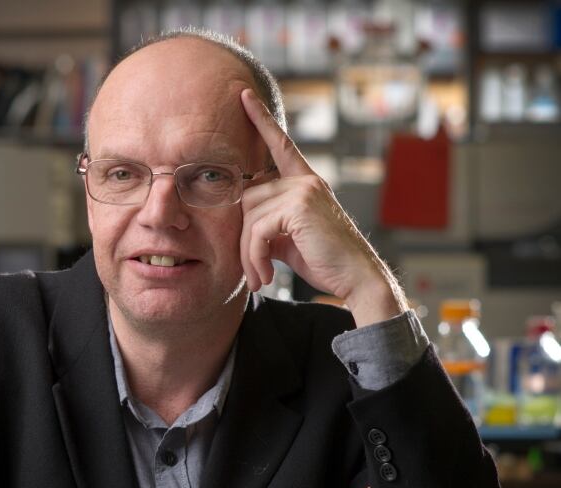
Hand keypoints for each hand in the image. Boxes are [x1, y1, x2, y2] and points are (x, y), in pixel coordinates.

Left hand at [239, 88, 406, 326]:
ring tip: (258, 278)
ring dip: (248, 254)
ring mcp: (303, 190)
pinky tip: (265, 276)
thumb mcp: (292, 240)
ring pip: (249, 217)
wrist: (356, 277)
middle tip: (251, 272)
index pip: (280, 145)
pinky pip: (257, 230)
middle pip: (248, 198)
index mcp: (305, 183)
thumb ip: (270, 226)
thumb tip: (245, 230)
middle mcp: (305, 180)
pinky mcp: (299, 206)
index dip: (261, 120)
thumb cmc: (326, 261)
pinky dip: (254, 257)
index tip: (244, 96)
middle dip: (243, 239)